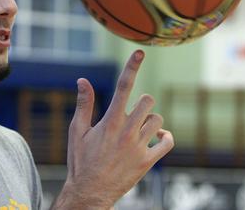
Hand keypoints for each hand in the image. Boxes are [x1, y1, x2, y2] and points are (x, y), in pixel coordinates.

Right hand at [52, 50, 173, 208]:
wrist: (89, 192)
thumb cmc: (80, 160)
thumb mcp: (77, 131)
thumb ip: (84, 104)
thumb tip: (82, 80)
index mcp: (109, 121)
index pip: (123, 87)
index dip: (131, 67)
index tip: (140, 52)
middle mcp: (126, 131)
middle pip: (147, 100)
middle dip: (141, 102)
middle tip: (132, 113)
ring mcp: (139, 147)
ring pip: (157, 119)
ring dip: (151, 120)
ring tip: (139, 129)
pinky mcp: (148, 162)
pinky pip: (168, 142)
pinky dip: (165, 137)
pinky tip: (157, 137)